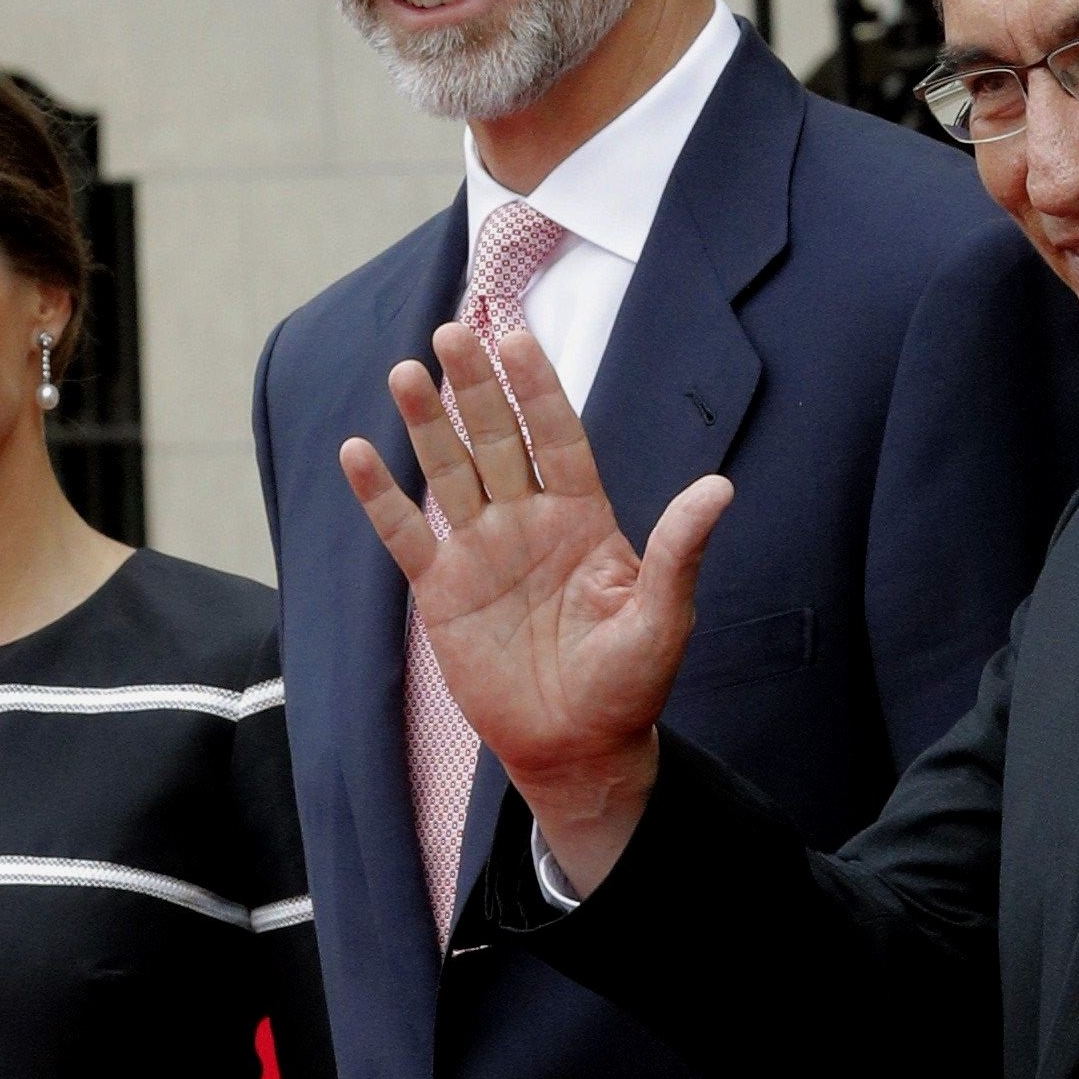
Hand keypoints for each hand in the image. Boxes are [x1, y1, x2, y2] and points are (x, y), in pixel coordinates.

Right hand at [341, 322, 730, 891]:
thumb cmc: (628, 684)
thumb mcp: (663, 618)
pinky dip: (381, 496)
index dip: (538, 390)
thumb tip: (721, 487)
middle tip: (454, 330)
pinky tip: (357, 451)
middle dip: (475, 387)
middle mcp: (529, 520)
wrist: (577, 748)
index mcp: (584, 518)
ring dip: (426, 424)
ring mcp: (482, 551)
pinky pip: (406, 533)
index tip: (519, 338)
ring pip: (449, 472)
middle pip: (496, 439)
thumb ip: (680, 550)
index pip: (558, 437)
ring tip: (405, 371)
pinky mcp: (443, 591)